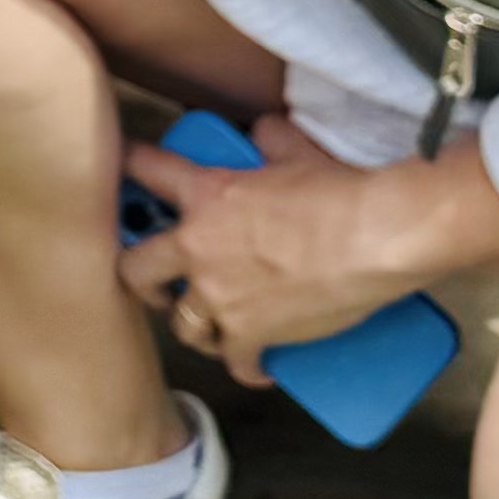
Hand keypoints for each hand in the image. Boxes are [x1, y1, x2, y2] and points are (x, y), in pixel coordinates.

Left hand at [114, 114, 497, 380]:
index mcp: (205, 195)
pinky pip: (235, 362)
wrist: (376, 237)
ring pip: (183, 325)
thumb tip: (266, 130)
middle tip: (157, 285)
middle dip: (143, 281)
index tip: (122, 179)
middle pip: (135, 270)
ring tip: (211, 330)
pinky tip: (257, 368)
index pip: (144, 172)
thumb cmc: (341, 193)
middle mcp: (198, 246)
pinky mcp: (251, 334)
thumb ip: (272, 142)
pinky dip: (247, 368)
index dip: (128, 172)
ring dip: (196, 328)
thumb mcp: (298, 155)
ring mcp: (220, 295)